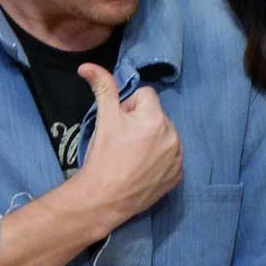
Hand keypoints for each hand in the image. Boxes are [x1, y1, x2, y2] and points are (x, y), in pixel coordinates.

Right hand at [74, 65, 182, 230]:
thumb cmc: (103, 157)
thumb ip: (102, 87)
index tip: (118, 125)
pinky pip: (170, 157)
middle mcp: (173, 136)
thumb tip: (87, 66)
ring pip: (164, 136)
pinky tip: (142, 169)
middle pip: (156, 115)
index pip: (144, 95)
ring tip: (132, 157)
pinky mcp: (178, 176)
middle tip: (123, 142)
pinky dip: (159, 160)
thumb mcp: (103, 118)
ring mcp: (177, 158)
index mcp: (155, 118)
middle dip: (141, 123)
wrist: (105, 199)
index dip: (127, 106)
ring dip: (151, 140)